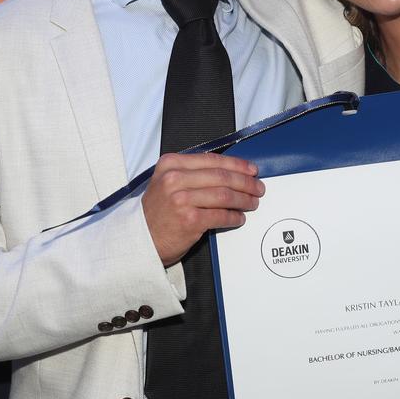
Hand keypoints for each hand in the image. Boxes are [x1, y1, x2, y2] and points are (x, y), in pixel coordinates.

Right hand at [141, 152, 262, 265]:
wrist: (141, 239)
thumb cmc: (158, 212)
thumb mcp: (167, 182)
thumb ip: (192, 173)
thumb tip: (230, 172)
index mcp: (171, 164)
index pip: (212, 160)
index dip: (236, 164)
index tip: (251, 170)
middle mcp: (174, 179)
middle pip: (221, 177)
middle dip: (245, 182)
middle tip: (258, 187)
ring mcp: (181, 199)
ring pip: (224, 195)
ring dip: (244, 200)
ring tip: (252, 203)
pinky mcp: (189, 220)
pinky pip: (221, 215)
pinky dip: (234, 217)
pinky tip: (239, 218)